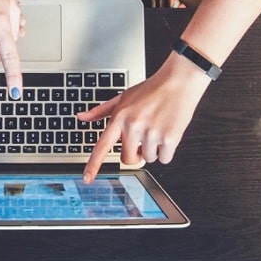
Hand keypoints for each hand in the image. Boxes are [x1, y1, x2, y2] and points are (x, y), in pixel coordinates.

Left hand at [77, 53, 211, 182]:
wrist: (178, 81)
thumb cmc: (151, 89)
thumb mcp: (123, 97)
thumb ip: (101, 111)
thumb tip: (82, 117)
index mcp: (120, 117)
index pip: (102, 146)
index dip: (93, 164)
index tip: (87, 179)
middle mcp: (133, 126)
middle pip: (128, 159)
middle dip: (136, 154)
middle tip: (143, 138)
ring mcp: (151, 133)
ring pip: (148, 158)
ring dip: (154, 149)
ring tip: (157, 128)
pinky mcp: (169, 138)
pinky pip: (164, 158)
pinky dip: (167, 150)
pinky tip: (168, 131)